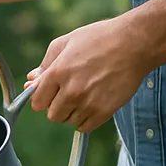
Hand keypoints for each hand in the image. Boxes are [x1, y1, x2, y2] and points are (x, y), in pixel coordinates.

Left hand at [26, 15, 152, 131]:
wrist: (135, 43)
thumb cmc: (100, 39)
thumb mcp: (67, 42)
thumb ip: (46, 64)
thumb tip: (31, 81)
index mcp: (57, 73)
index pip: (37, 102)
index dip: (43, 98)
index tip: (52, 93)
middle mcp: (70, 91)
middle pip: (52, 115)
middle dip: (58, 106)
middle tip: (71, 92)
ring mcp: (87, 103)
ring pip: (68, 121)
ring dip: (73, 112)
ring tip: (86, 93)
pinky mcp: (103, 112)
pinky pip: (84, 127)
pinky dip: (86, 119)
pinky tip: (93, 103)